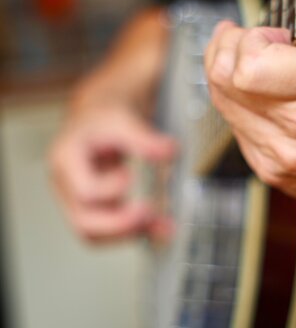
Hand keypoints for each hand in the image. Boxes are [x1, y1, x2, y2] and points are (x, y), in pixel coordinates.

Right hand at [50, 103, 175, 242]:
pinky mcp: (98, 210)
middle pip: (84, 222)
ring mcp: (80, 202)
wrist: (98, 122)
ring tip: (163, 226)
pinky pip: (111, 232)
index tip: (129, 175)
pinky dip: (136, 232)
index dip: (109, 190)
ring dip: (129, 234)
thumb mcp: (122, 120)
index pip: (83, 191)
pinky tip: (161, 226)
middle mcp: (68, 187)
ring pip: (95, 235)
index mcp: (66, 161)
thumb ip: (145, 138)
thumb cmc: (102, 120)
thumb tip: (169, 151)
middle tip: (150, 212)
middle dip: (120, 224)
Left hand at [205, 4, 295, 213]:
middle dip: (228, 48)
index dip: (251, 40)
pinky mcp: (268, 168)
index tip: (270, 35)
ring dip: (227, 74)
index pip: (251, 63)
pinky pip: (232, 124)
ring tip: (250, 63)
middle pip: (225, 79)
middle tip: (246, 40)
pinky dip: (238, 103)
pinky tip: (260, 96)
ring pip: (221, 101)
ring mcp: (282, 153)